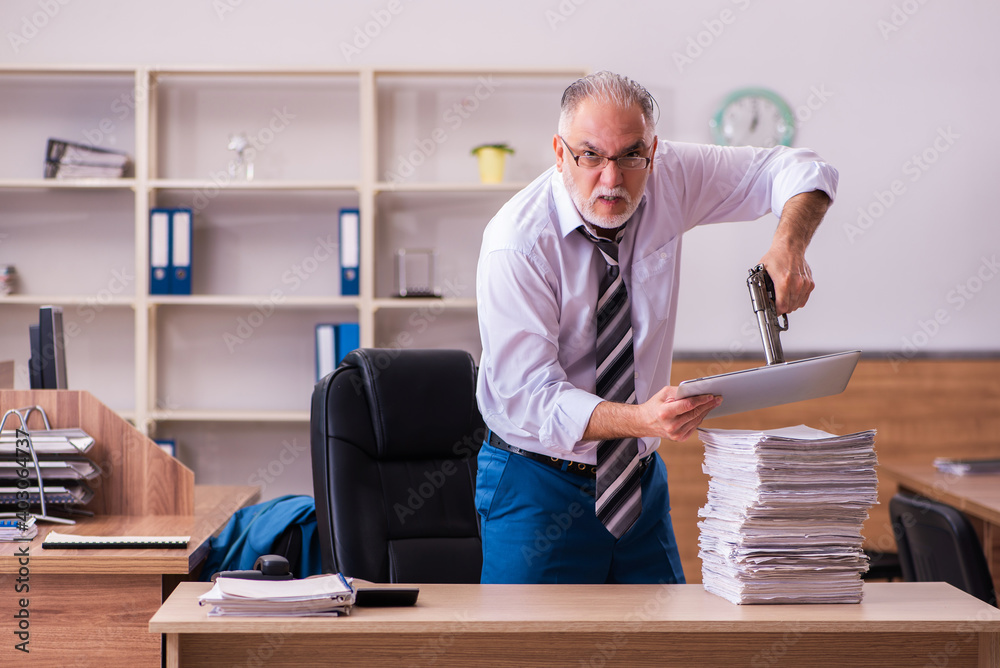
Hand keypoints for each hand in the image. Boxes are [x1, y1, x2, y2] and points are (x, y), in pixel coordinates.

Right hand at [638, 385, 720, 441]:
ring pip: (696, 420)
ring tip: (713, 403)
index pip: (688, 405)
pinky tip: (703, 411)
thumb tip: (696, 390)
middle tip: (717, 398)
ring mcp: (675, 434)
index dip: (701, 400)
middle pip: (694, 413)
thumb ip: (680, 391)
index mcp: (665, 413)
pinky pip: (694, 426)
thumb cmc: (654, 406)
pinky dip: (700, 418)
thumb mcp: (663, 393)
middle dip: (708, 405)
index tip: (710, 395)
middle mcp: (671, 426)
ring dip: (706, 411)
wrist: (645, 422)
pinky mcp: (679, 438)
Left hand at [762, 190, 828, 313]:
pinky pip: (804, 299)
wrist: (790, 246)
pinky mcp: (810, 283)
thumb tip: (760, 297)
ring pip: (798, 304)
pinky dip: (797, 299)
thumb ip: (761, 285)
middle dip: (782, 308)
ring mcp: (805, 284)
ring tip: (783, 299)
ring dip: (790, 304)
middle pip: (790, 307)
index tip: (773, 310)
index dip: (776, 311)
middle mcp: (797, 284)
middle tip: (776, 304)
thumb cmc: (777, 256)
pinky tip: (791, 295)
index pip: (782, 306)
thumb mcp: (762, 271)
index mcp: (784, 281)